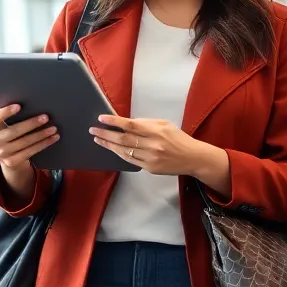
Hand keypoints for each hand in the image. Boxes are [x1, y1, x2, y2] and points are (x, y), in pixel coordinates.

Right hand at [0, 104, 58, 172]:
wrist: (9, 157)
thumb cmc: (11, 134)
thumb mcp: (7, 126)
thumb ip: (14, 117)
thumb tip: (35, 104)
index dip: (5, 112)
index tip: (19, 106)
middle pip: (14, 131)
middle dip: (31, 124)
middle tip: (46, 117)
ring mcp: (2, 153)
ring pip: (25, 142)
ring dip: (41, 134)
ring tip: (54, 128)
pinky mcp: (12, 162)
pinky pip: (30, 151)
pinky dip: (44, 144)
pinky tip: (53, 138)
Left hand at [89, 114, 212, 177]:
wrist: (192, 158)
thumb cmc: (179, 138)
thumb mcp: (165, 124)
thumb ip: (146, 123)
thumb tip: (126, 123)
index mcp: (156, 131)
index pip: (130, 125)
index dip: (114, 122)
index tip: (101, 118)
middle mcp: (152, 145)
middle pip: (123, 139)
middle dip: (106, 134)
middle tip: (93, 130)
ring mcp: (150, 158)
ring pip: (124, 151)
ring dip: (109, 145)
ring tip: (98, 139)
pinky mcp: (149, 168)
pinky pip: (130, 160)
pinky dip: (119, 154)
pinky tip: (112, 149)